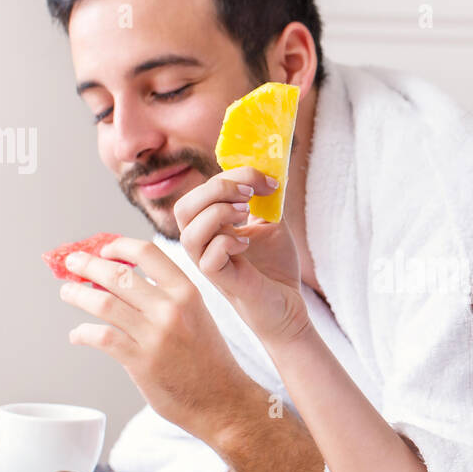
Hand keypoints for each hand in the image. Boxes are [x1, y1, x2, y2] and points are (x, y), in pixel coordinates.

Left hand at [57, 236, 243, 435]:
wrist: (224, 400)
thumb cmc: (208, 360)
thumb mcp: (197, 315)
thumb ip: (167, 298)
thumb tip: (125, 282)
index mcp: (187, 293)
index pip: (147, 253)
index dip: (119, 246)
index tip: (104, 248)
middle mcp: (172, 309)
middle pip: (118, 274)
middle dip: (88, 264)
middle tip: (72, 262)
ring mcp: (156, 335)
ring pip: (103, 302)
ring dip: (77, 294)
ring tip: (68, 291)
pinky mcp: (141, 361)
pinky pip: (101, 338)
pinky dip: (82, 333)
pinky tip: (77, 335)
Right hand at [173, 166, 309, 346]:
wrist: (288, 305)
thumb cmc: (274, 267)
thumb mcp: (271, 222)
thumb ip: (264, 197)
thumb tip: (270, 166)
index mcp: (210, 226)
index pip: (203, 191)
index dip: (233, 176)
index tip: (268, 179)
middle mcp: (202, 244)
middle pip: (184, 207)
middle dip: (217, 190)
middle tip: (249, 195)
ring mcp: (207, 264)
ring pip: (189, 233)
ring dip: (219, 214)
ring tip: (246, 215)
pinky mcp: (221, 282)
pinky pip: (208, 259)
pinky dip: (227, 243)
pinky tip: (247, 244)